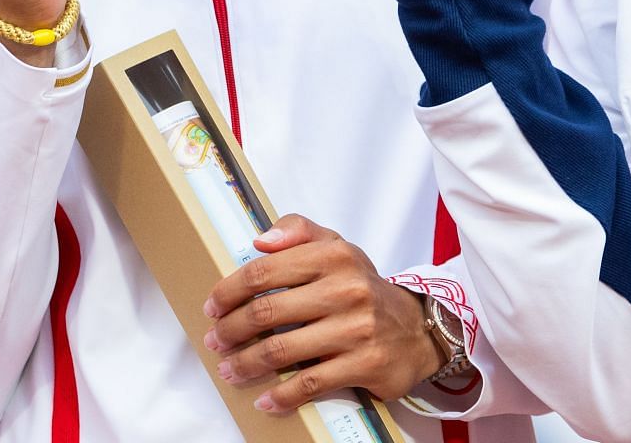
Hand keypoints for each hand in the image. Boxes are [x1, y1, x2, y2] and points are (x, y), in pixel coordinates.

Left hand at [201, 214, 440, 414]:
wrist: (417, 328)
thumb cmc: (362, 287)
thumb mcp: (337, 247)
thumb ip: (298, 230)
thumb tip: (260, 240)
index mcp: (333, 255)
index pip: (265, 270)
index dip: (230, 290)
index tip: (213, 307)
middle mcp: (346, 288)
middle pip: (268, 311)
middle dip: (232, 330)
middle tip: (215, 341)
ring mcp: (357, 328)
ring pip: (283, 349)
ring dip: (247, 364)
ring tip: (229, 370)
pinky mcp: (365, 363)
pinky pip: (311, 383)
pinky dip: (282, 395)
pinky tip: (265, 399)